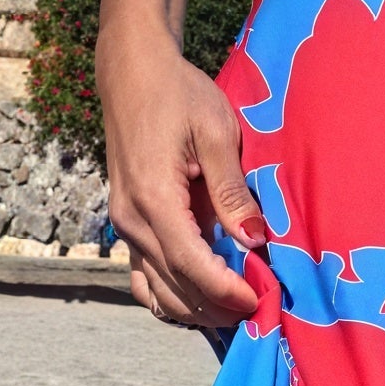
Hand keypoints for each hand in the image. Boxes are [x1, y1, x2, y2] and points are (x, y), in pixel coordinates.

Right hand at [97, 24, 263, 325]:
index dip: (225, 290)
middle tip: (259, 311)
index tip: (259, 301)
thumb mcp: (215, 134)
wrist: (133, 74)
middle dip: (216, 306)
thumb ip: (232, 191)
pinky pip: (143, 275)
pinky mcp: (127, 221)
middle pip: (173, 285)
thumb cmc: (179, 95)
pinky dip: (170, 295)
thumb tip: (253, 240)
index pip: (191, 264)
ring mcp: (125, 224)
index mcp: (154, 198)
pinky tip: (201, 300)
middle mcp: (131, 220)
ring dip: (194, 308)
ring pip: (155, 288)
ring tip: (235, 312)